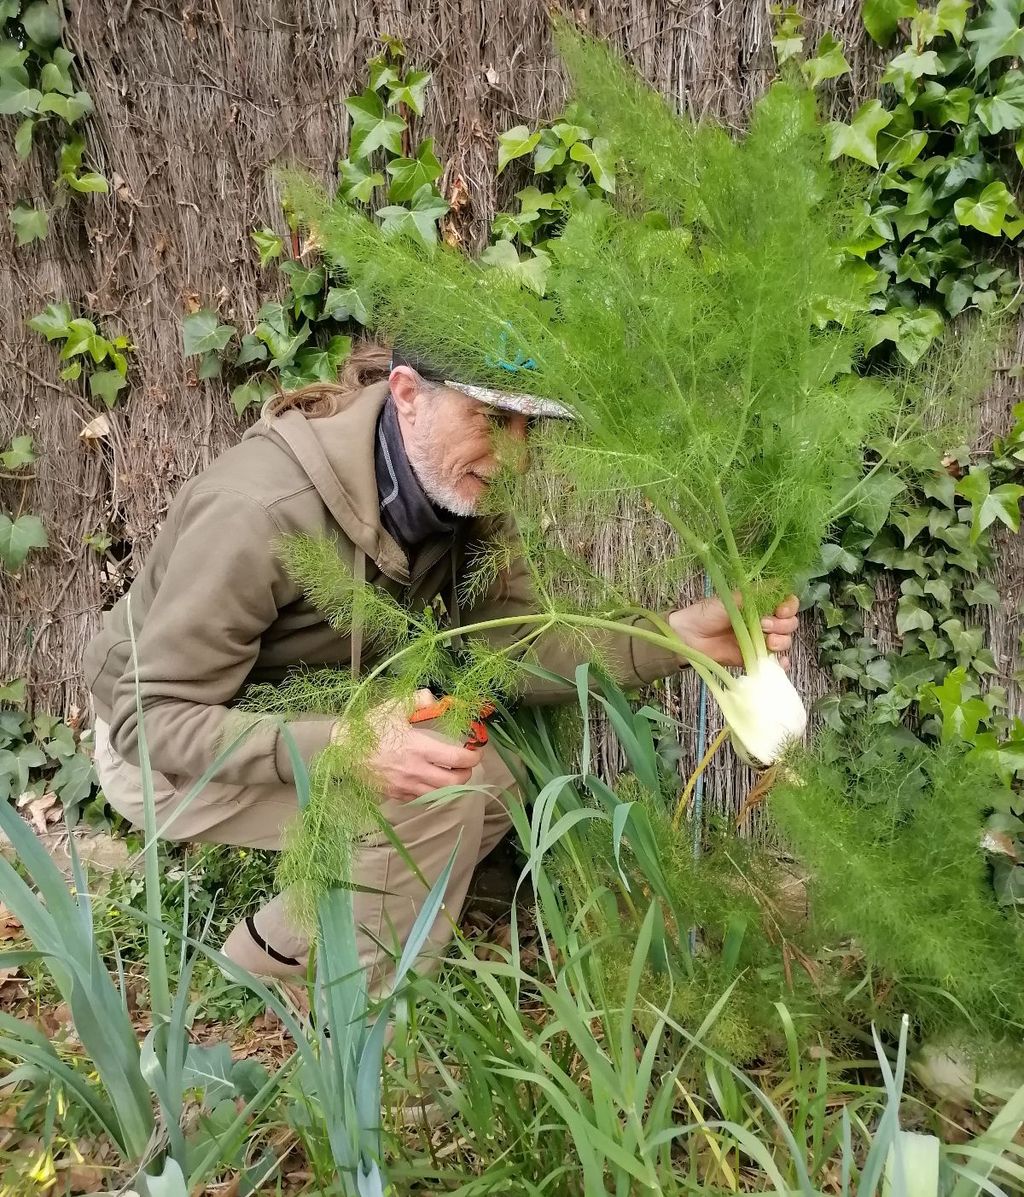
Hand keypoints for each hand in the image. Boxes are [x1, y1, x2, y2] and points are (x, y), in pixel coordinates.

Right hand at [334, 688, 483, 801]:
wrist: (340, 749)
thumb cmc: (368, 728)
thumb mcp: (393, 708)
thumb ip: (417, 700)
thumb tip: (434, 698)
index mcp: (418, 748)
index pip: (456, 759)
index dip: (472, 757)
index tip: (476, 752)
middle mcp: (415, 770)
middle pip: (453, 783)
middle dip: (465, 774)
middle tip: (466, 766)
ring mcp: (404, 785)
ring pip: (438, 794)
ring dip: (450, 786)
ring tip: (451, 775)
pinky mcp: (395, 794)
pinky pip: (420, 798)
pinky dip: (430, 792)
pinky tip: (429, 782)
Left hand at [667, 594, 799, 669]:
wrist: (689, 637)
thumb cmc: (707, 614)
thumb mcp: (733, 599)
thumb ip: (757, 594)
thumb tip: (780, 585)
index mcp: (759, 606)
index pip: (787, 605)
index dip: (789, 608)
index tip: (781, 610)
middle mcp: (763, 623)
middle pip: (789, 624)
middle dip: (783, 625)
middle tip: (764, 625)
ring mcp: (759, 642)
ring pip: (785, 642)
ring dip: (781, 642)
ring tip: (767, 642)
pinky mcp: (753, 658)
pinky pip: (774, 662)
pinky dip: (781, 663)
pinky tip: (778, 661)